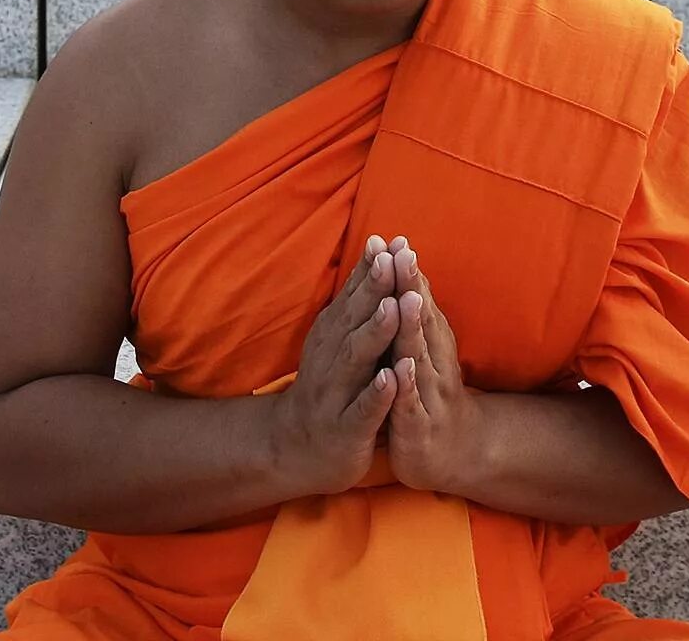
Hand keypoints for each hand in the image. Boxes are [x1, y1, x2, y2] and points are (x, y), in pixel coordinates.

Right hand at [264, 236, 403, 497]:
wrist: (294, 448)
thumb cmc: (329, 386)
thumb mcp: (339, 339)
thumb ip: (359, 299)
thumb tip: (378, 247)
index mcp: (332, 335)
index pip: (353, 296)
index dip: (370, 269)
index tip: (388, 240)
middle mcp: (330, 359)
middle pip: (354, 319)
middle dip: (375, 290)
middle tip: (393, 260)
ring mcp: (335, 394)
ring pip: (356, 360)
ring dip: (375, 333)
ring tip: (393, 308)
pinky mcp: (345, 429)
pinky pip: (362, 410)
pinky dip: (377, 394)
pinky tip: (392, 378)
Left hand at [379, 242, 484, 497]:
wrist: (453, 454)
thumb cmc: (432, 393)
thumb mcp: (425, 351)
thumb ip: (417, 314)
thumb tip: (411, 268)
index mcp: (432, 344)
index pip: (420, 302)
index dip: (408, 272)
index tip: (396, 240)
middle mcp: (435, 364)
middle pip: (422, 321)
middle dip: (411, 287)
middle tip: (404, 254)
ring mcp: (429, 395)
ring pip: (419, 357)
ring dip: (413, 328)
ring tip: (406, 298)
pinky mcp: (418, 428)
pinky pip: (410, 405)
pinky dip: (406, 386)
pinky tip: (400, 370)